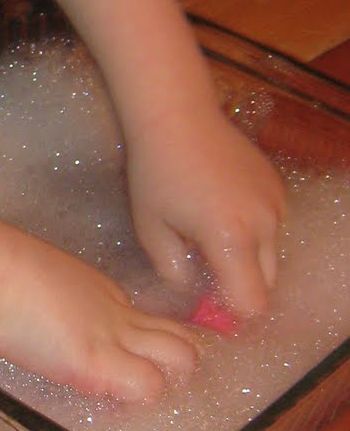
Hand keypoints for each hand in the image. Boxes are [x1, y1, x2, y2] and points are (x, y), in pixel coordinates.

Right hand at [0, 227, 196, 402]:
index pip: (145, 324)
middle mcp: (118, 312)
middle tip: (148, 389)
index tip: (126, 367)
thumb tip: (32, 319)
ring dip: (168, 383)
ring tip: (137, 403)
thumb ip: (48, 304)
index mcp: (101, 292)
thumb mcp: (33, 282)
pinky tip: (114, 407)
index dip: (144, 349)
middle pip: (181, 337)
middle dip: (177, 365)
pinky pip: (147, 386)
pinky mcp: (98, 363)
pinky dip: (139, 400)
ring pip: (183, 358)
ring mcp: (113, 336)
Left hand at [125, 105, 284, 315]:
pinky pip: (272, 226)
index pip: (251, 303)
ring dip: (247, 258)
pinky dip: (253, 232)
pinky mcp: (278, 187)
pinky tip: (221, 212)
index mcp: (231, 238)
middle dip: (240, 287)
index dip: (232, 313)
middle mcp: (264, 224)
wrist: (177, 117)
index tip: (208, 304)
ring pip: (271, 255)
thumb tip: (192, 292)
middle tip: (206, 273)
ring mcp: (276, 203)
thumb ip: (174, 271)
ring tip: (210, 237)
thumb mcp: (151, 229)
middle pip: (266, 284)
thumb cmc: (156, 173)